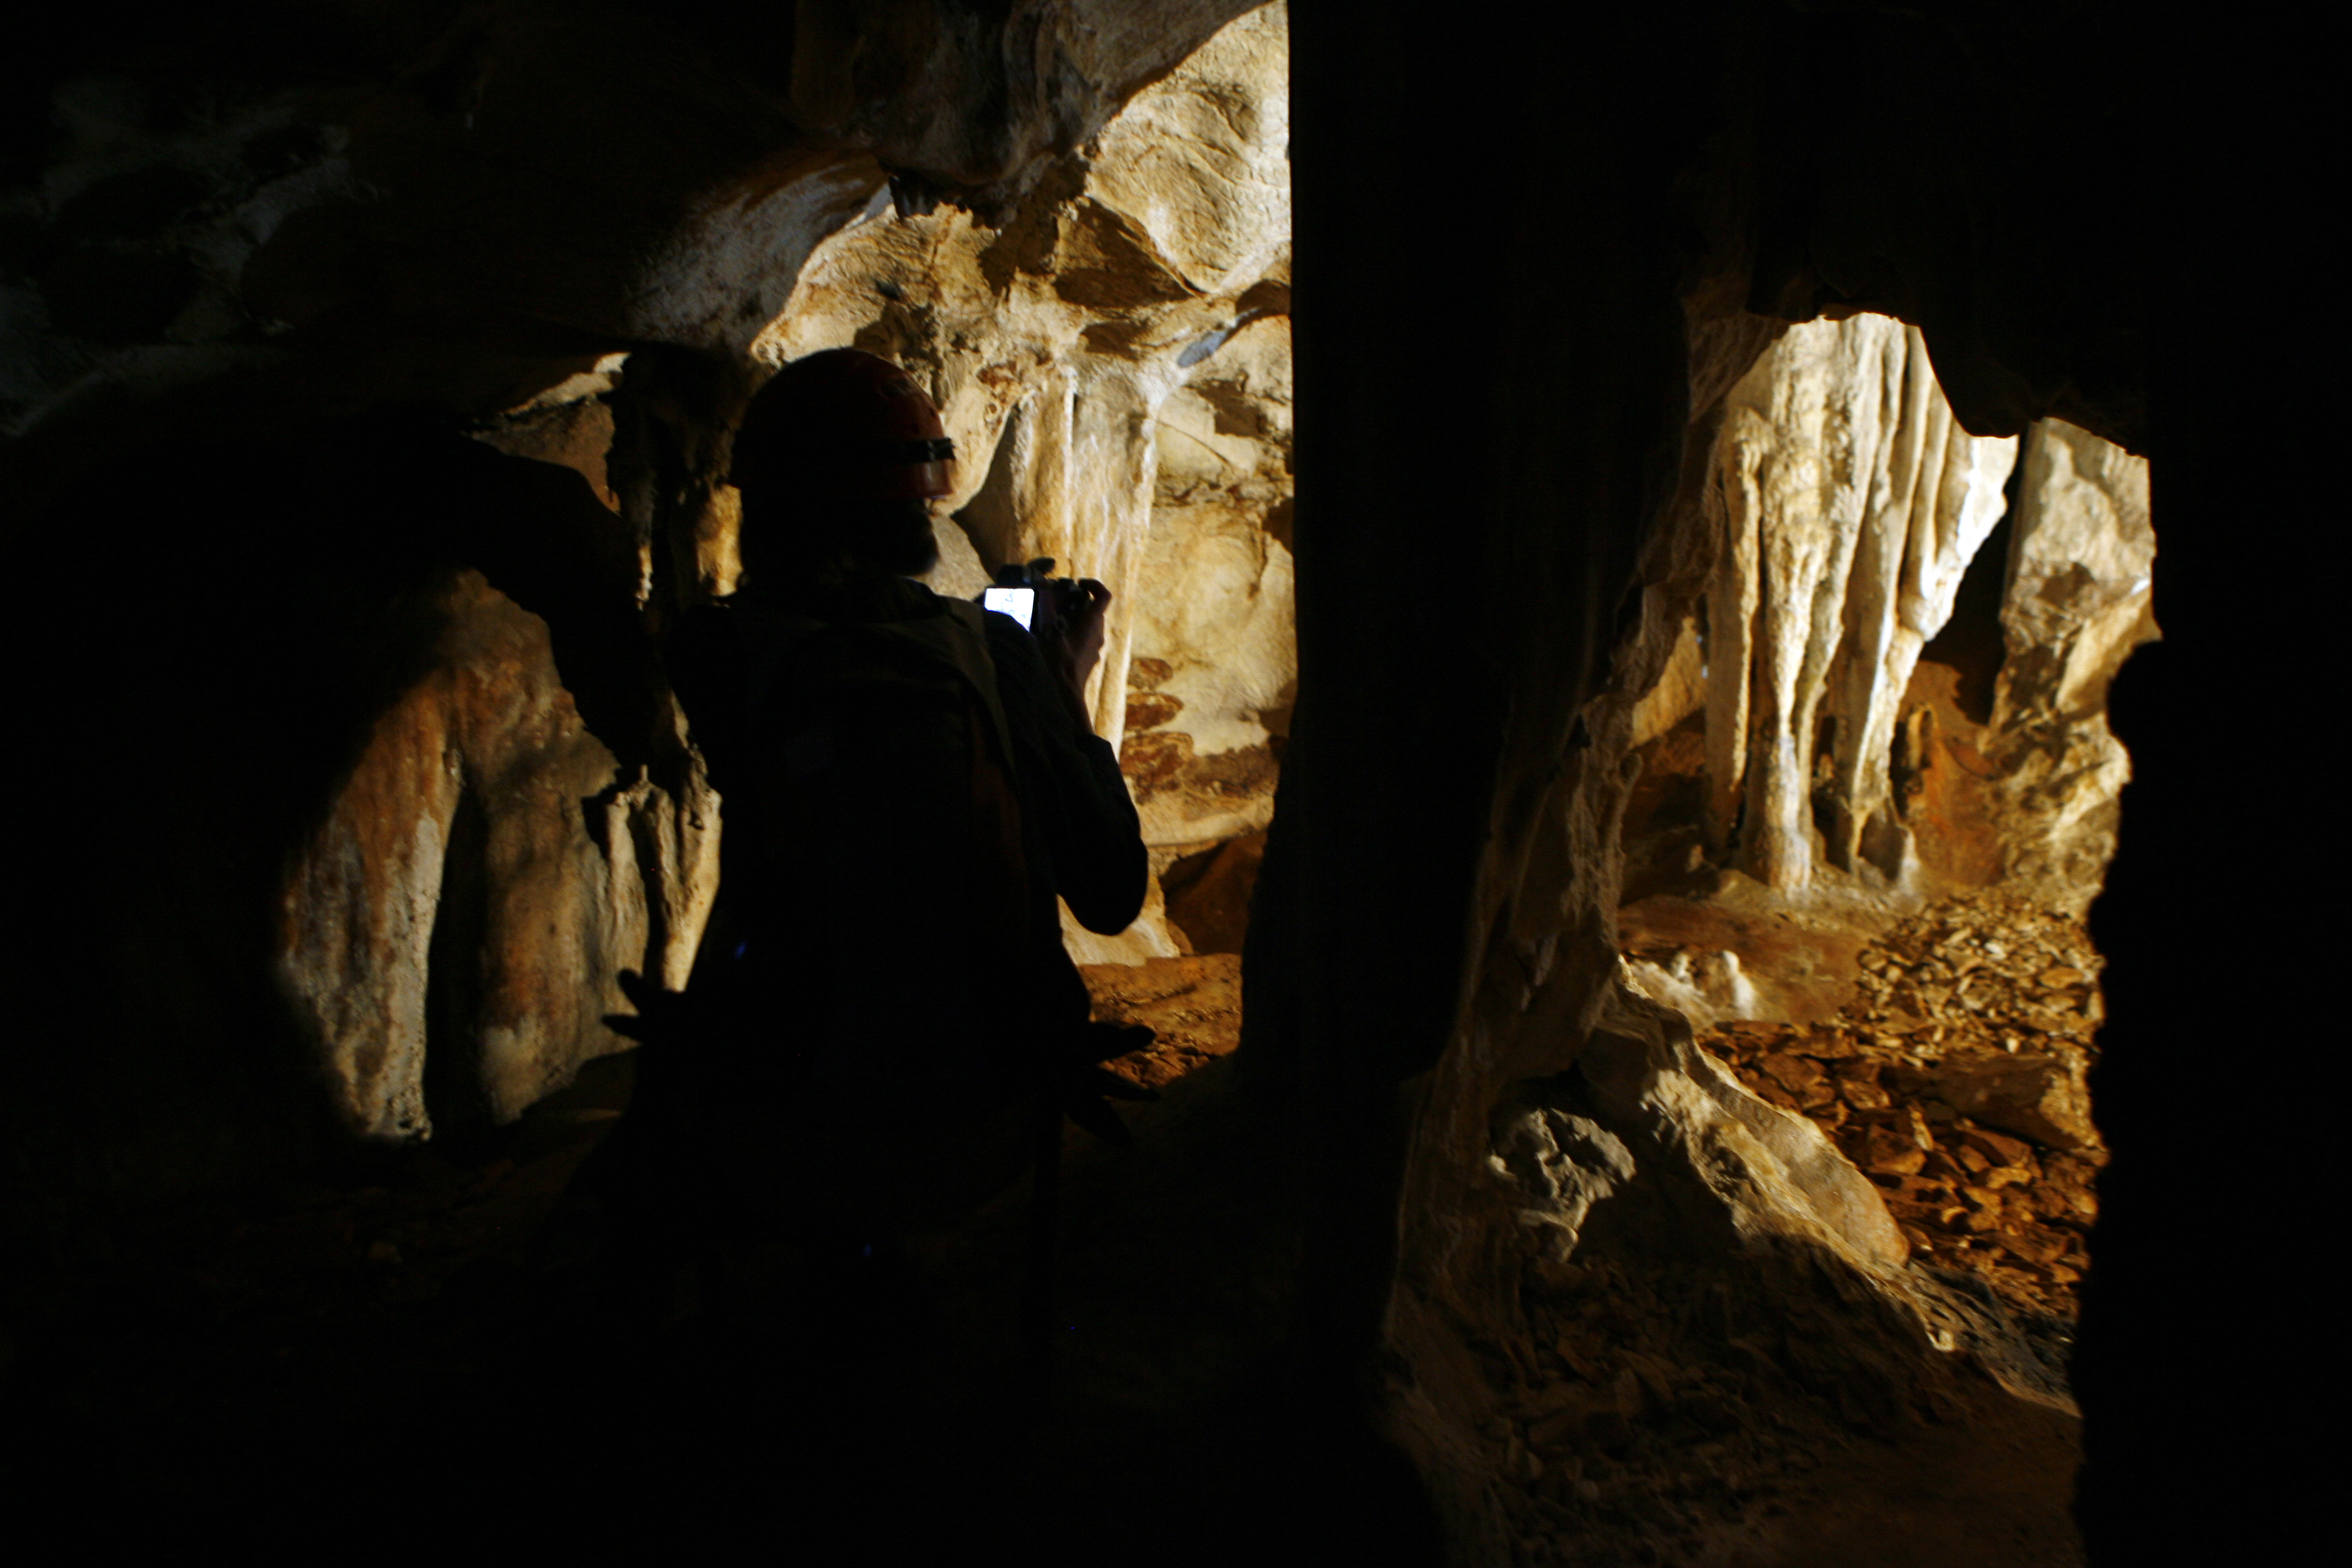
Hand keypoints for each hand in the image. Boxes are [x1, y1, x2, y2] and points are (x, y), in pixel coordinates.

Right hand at [1040, 578, 1110, 721]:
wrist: (1065, 694)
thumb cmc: (1057, 663)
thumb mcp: (1048, 632)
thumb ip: (1047, 608)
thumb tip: (1044, 586)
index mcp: (1092, 624)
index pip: (1104, 596)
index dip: (1094, 585)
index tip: (1079, 584)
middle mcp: (1098, 635)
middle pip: (1094, 610)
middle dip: (1079, 602)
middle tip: (1059, 602)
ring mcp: (1095, 648)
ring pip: (1090, 625)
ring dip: (1076, 618)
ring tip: (1054, 622)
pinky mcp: (1090, 658)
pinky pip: (1086, 639)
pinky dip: (1075, 633)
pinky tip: (1056, 640)